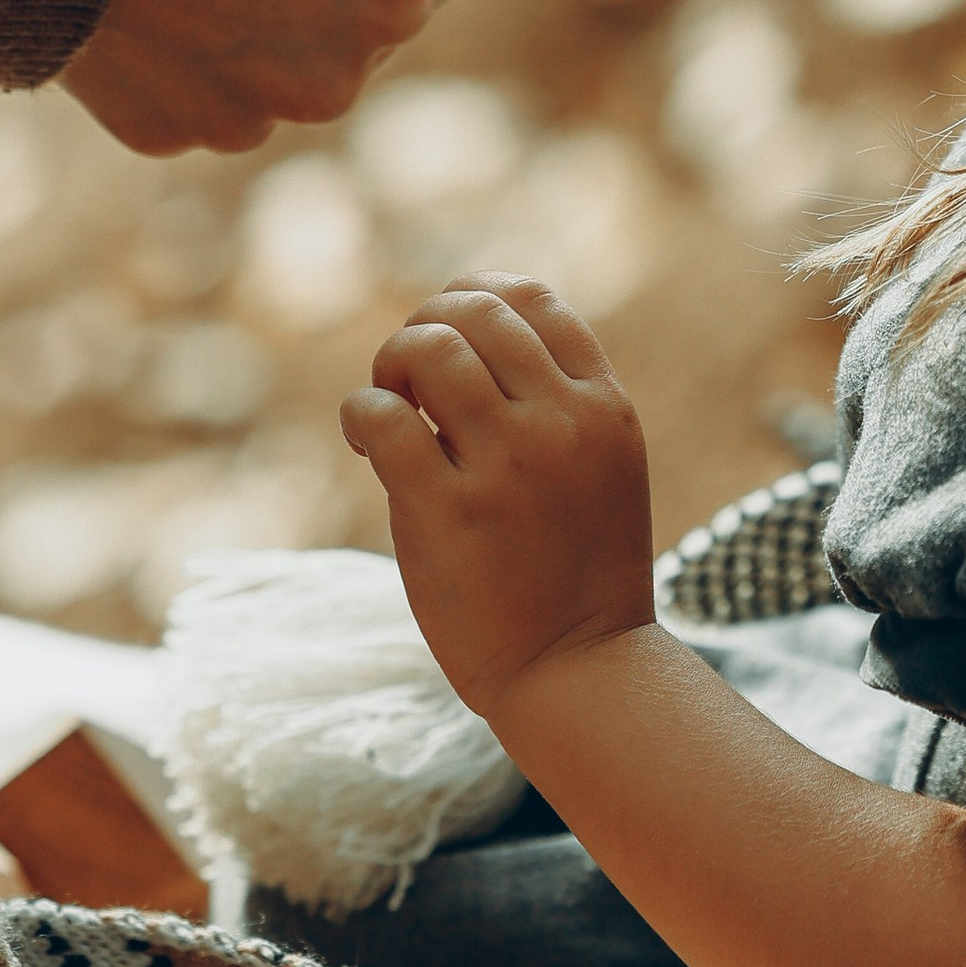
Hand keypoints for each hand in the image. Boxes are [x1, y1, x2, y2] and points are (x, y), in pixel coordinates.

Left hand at [341, 277, 654, 719]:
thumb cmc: (577, 568)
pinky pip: (382, 415)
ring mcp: (506, 465)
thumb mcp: (599, 464)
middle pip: (472, 311)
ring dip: (392, 363)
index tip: (449, 335)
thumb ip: (554, 399)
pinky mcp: (448, 512)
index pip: (531, 298)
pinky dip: (361, 413)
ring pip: (427, 348)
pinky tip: (366, 446)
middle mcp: (560, 423)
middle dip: (425, 326)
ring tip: (392, 406)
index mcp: (604, 406)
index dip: (473, 297)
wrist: (578, 669)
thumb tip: (461, 330)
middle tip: (410, 378)